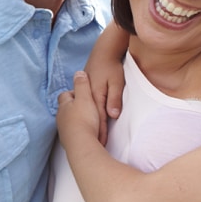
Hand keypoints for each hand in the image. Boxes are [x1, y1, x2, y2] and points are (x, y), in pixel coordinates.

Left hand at [57, 72, 103, 149]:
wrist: (82, 145)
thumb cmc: (85, 120)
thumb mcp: (86, 97)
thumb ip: (82, 84)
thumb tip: (78, 73)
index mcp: (65, 105)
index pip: (65, 95)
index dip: (73, 92)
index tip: (83, 93)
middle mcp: (61, 118)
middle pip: (65, 109)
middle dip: (74, 107)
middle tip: (86, 106)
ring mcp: (64, 130)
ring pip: (69, 121)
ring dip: (76, 120)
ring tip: (88, 120)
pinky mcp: (70, 142)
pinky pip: (73, 133)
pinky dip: (79, 131)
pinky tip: (87, 132)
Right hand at [84, 22, 127, 143]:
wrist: (102, 52)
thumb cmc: (111, 67)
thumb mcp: (116, 81)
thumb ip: (114, 98)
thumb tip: (113, 115)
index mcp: (94, 96)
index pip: (99, 119)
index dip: (101, 133)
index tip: (104, 145)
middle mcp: (86, 97)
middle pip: (90, 119)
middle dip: (94, 134)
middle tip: (97, 149)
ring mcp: (84, 94)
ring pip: (85, 114)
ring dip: (88, 127)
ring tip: (91, 142)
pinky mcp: (84, 91)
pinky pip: (84, 108)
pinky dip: (85, 118)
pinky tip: (85, 125)